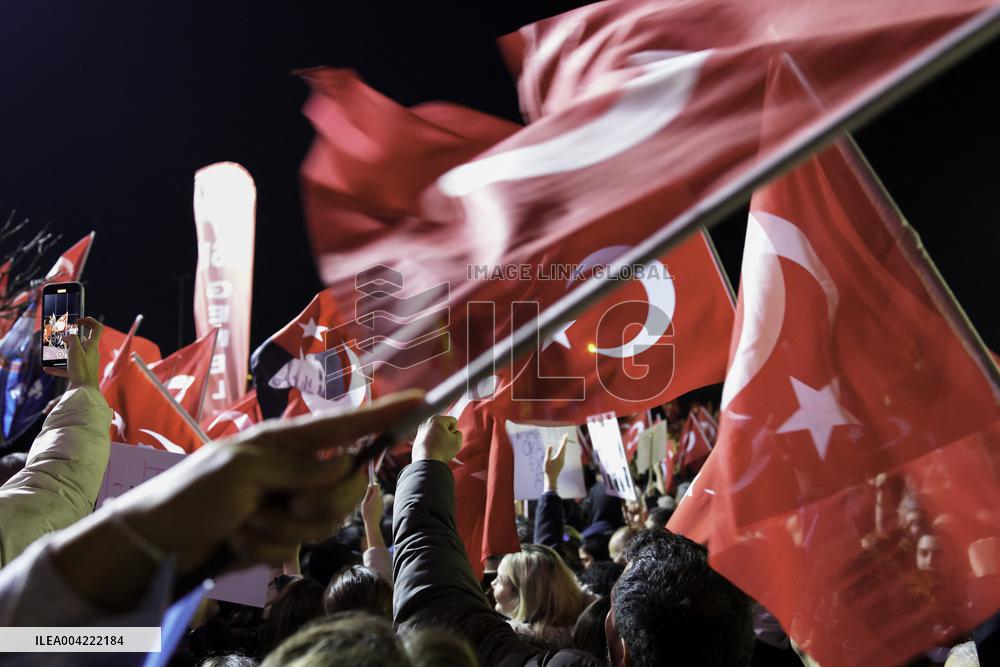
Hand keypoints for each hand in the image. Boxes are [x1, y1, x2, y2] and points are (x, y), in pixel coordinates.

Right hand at [44, 317, 102, 388]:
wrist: (85, 390)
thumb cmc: (82, 369)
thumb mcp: (75, 350)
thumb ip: (72, 340)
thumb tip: (68, 336)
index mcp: (92, 345)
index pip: (97, 328)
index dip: (89, 320)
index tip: (77, 321)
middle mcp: (91, 353)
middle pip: (84, 341)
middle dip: (72, 338)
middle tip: (62, 337)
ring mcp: (86, 362)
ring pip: (74, 354)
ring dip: (64, 353)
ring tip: (53, 352)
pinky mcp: (80, 372)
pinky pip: (68, 368)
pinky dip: (59, 368)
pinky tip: (48, 368)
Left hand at [56, 390, 423, 577]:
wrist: (156, 542)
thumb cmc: (192, 492)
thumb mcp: (245, 471)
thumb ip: (299, 470)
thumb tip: (341, 468)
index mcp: (287, 440)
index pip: (345, 425)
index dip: (384, 415)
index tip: (421, 401)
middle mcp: (296, 468)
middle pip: (346, 486)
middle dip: (316, 504)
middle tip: (278, 507)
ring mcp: (289, 502)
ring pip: (326, 521)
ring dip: (283, 530)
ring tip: (246, 524)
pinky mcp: (280, 534)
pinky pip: (301, 545)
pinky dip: (269, 548)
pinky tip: (240, 541)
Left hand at [411, 415, 461, 463]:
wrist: (426, 462)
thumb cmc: (443, 450)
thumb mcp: (457, 440)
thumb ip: (458, 433)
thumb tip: (451, 433)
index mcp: (436, 419)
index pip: (453, 422)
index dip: (455, 432)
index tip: (449, 439)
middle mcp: (426, 422)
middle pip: (444, 426)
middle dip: (446, 434)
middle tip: (444, 444)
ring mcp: (420, 431)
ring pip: (437, 433)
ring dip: (440, 439)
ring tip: (438, 448)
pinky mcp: (417, 439)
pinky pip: (430, 439)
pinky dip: (432, 444)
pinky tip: (432, 451)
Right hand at [544, 434, 567, 491]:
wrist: (551, 478)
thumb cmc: (548, 470)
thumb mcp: (547, 460)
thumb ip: (548, 452)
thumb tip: (550, 445)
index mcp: (559, 457)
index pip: (562, 446)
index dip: (564, 440)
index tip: (566, 435)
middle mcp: (562, 458)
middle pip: (564, 448)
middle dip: (564, 442)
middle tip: (565, 436)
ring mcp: (562, 461)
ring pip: (564, 452)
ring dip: (563, 446)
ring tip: (562, 442)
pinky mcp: (561, 463)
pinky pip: (563, 455)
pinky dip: (562, 450)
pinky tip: (560, 450)